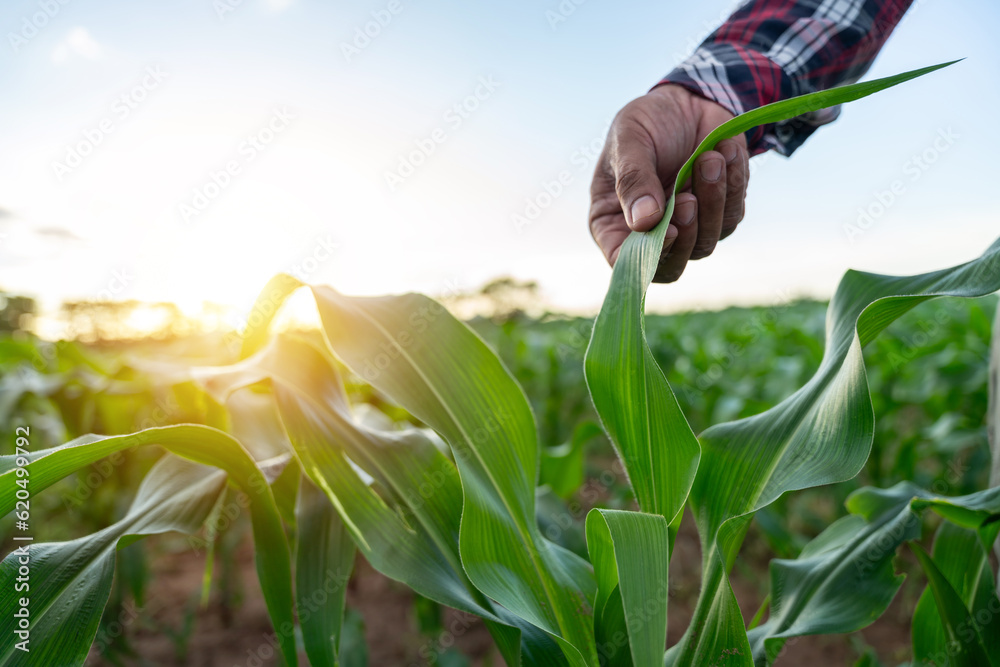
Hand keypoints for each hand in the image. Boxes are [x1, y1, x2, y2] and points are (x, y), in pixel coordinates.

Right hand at [589, 84, 748, 282]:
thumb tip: (644, 221)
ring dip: (712, 203)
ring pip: (705, 242)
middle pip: (671, 264)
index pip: (622, 259)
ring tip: (709, 159)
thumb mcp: (629, 140)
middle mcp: (649, 232)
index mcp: (613, 220)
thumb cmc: (646, 121)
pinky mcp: (719, 212)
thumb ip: (633, 179)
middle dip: (687, 233)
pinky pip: (732, 214)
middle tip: (687, 195)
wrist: (686, 99)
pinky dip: (733, 184)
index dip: (646, 258)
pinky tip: (724, 151)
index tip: (669, 231)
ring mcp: (687, 225)